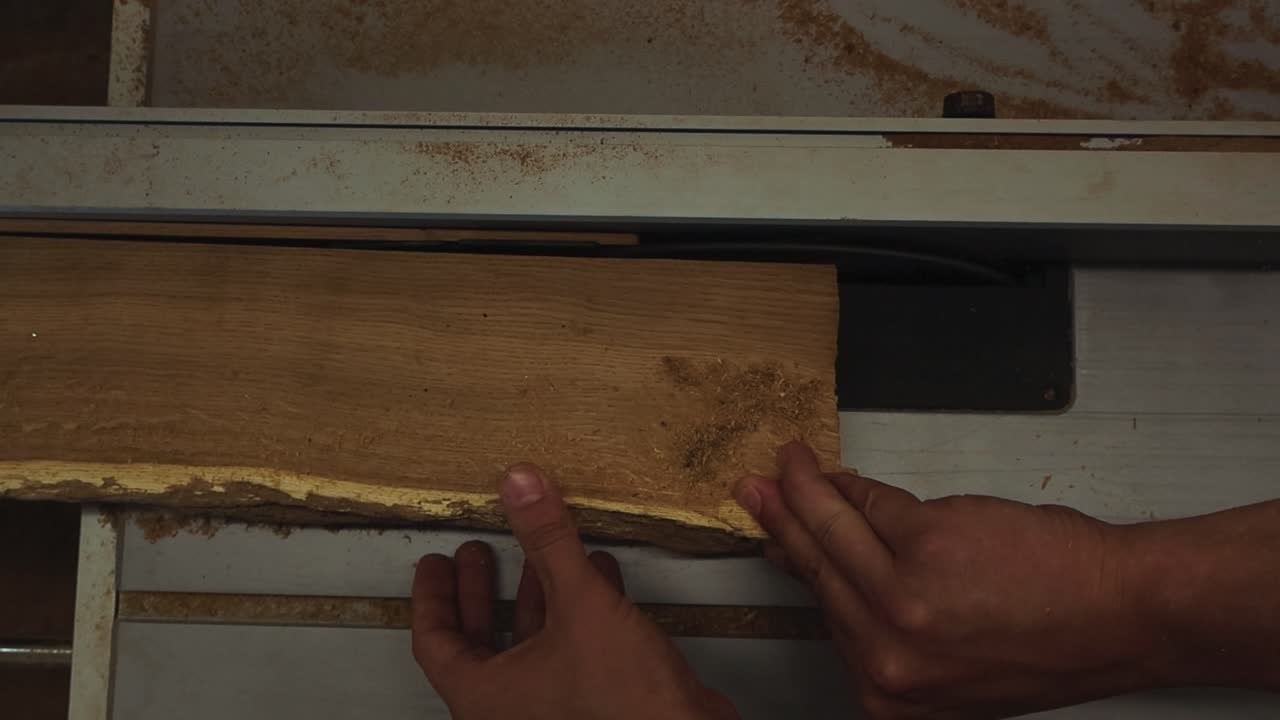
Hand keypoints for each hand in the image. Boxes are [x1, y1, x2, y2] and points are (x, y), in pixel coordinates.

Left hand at [412, 463, 738, 719]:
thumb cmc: (624, 704)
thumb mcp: (579, 603)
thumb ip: (549, 541)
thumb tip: (522, 490)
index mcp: (485, 695)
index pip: (435, 642)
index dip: (432, 596)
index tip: (435, 564)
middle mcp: (510, 709)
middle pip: (478, 641)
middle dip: (482, 590)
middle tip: (478, 554)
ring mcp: (549, 709)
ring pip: (526, 645)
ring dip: (534, 597)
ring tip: (540, 557)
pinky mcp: (588, 704)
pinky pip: (566, 652)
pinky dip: (574, 613)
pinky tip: (597, 577)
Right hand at [735, 442, 1167, 719]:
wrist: (1120, 617)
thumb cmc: (1053, 640)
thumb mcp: (954, 657)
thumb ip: (889, 622)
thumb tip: (839, 573)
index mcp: (890, 693)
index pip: (825, 615)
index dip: (797, 564)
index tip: (775, 541)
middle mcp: (886, 657)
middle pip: (817, 571)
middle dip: (782, 522)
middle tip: (756, 490)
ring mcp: (901, 599)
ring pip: (831, 532)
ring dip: (802, 490)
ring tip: (787, 465)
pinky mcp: (925, 545)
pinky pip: (871, 504)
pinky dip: (849, 483)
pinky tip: (835, 471)